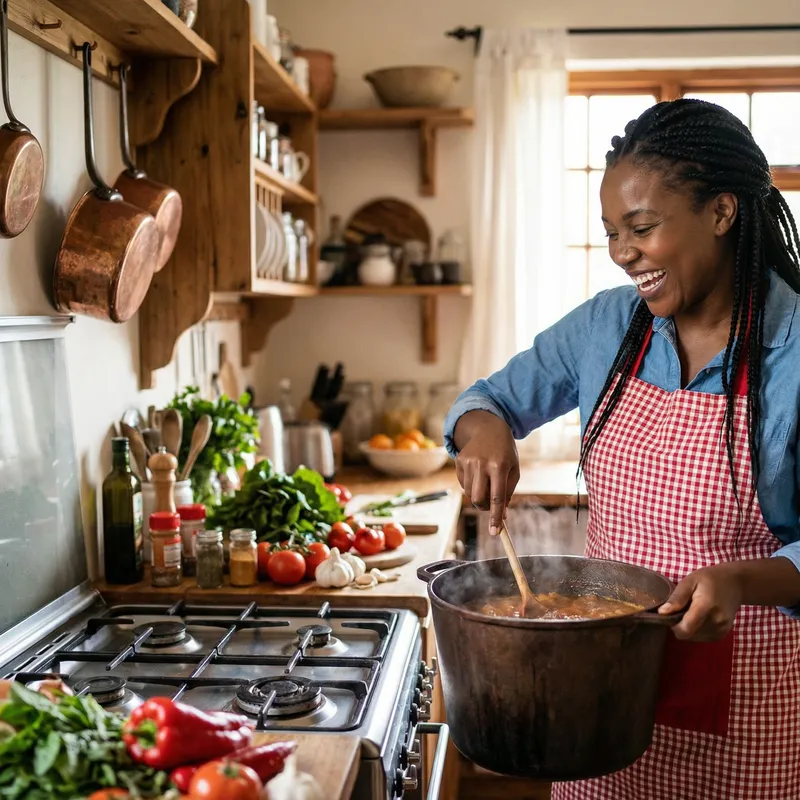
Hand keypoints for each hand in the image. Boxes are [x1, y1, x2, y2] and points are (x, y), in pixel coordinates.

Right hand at [453, 411, 519, 534]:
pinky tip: (477, 473)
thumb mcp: (513, 470)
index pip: (497, 497)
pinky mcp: (458, 460)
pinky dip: (470, 485)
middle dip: (484, 508)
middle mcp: (482, 463)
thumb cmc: (505, 452)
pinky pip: (463, 484)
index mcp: (499, 466)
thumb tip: (503, 516)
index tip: (495, 532)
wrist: (489, 428)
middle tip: (489, 506)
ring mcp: (468, 461)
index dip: (496, 516)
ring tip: (485, 482)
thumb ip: (508, 493)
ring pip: (469, 493)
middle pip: (478, 498)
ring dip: (478, 496)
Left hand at [659, 563, 743, 641]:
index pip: (686, 629)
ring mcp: (722, 629)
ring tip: (692, 612)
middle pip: (689, 635)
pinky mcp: (723, 634)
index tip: (670, 616)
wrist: (735, 584)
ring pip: (694, 638)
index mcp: (706, 607)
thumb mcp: (690, 581)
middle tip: (682, 610)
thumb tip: (661, 613)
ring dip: (689, 628)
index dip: (674, 626)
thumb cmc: (709, 579)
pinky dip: (696, 631)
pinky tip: (699, 618)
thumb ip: (677, 598)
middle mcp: (716, 621)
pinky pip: (702, 638)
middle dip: (680, 626)